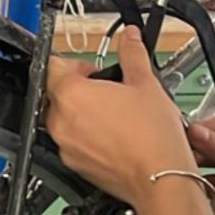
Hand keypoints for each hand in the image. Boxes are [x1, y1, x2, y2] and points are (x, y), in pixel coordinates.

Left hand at [45, 27, 197, 205]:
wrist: (160, 178)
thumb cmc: (152, 136)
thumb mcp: (145, 83)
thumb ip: (132, 54)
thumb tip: (129, 37)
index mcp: (71, 95)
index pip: (54, 66)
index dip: (76, 64)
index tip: (94, 69)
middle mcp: (60, 122)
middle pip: (57, 94)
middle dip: (80, 89)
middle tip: (109, 91)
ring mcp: (65, 146)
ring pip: (64, 119)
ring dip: (82, 113)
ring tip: (114, 115)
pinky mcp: (75, 166)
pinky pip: (73, 143)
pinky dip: (87, 136)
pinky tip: (113, 136)